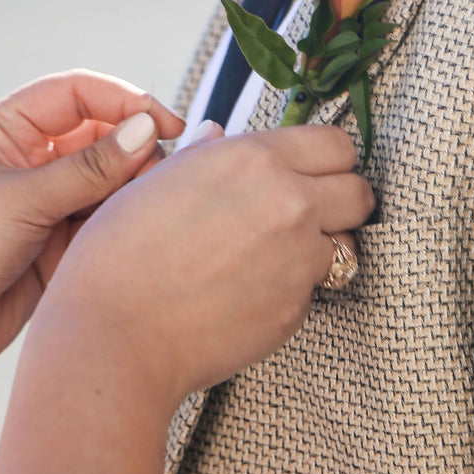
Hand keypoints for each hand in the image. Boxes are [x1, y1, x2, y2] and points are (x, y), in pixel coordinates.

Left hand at [0, 70, 182, 473]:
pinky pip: (102, 218)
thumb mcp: (22, 199)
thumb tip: (148, 130)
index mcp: (2, 131)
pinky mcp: (56, 241)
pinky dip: (121, 219)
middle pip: (97, 134)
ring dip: (131, 185)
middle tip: (163, 167)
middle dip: (133, 145)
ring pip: (106, 178)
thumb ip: (90, 166)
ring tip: (152, 199)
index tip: (164, 121)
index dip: (123, 100)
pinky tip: (136, 227)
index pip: (75, 94)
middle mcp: (26, 160)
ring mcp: (42, 201)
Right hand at [40, 123, 373, 399]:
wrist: (113, 337)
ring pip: (345, 243)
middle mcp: (289, 203)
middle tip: (310, 211)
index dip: (328, 158)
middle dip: (341, 199)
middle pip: (360, 191)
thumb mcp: (156, 182)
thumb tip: (218, 136)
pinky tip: (250, 292)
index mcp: (255, 159)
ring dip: (322, 246)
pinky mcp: (296, 309)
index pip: (337, 144)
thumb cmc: (119, 256)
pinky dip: (293, 287)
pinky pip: (314, 288)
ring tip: (275, 255)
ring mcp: (298, 259)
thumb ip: (206, 156)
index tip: (313, 170)